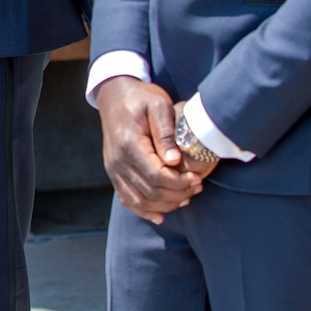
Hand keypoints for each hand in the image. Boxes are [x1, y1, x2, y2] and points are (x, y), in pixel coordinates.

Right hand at [94, 75, 204, 224]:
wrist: (114, 94)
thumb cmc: (140, 97)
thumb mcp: (158, 105)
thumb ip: (165, 133)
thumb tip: (174, 161)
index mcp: (129, 144)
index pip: (156, 175)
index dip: (179, 183)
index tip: (197, 179)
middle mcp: (118, 160)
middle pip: (149, 192)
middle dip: (177, 195)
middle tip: (197, 187)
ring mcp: (113, 168)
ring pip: (139, 200)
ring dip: (165, 205)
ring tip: (186, 197)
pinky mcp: (113, 172)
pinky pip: (127, 199)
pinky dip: (144, 211)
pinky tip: (160, 215)